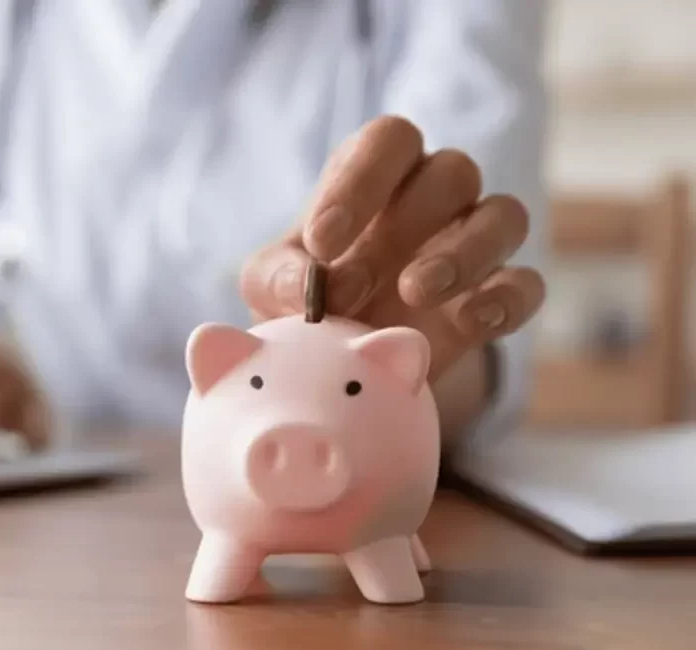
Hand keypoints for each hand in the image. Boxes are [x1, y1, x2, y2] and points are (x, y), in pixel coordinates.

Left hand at [240, 115, 544, 383]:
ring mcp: (476, 243)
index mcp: (376, 173)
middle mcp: (435, 195)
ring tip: (415, 294)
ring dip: (463, 253)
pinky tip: (473, 320)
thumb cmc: (309, 299)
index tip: (321, 242)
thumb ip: (277, 278)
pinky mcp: (500, 295)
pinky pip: (527, 283)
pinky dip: (507, 298)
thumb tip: (302, 286)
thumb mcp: (269, 289)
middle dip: (400, 229)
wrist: (347, 362)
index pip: (388, 140)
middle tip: (349, 290)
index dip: (360, 181)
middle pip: (451, 173)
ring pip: (503, 216)